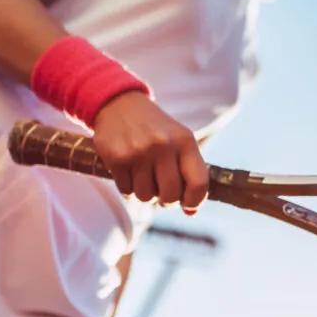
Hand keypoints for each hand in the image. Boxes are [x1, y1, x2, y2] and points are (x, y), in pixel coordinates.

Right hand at [91, 92, 208, 214]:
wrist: (119, 104)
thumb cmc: (156, 130)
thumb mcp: (179, 140)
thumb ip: (189, 173)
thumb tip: (191, 213)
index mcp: (185, 140)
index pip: (199, 183)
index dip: (196, 201)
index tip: (188, 205)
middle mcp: (163, 145)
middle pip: (171, 195)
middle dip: (167, 200)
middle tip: (162, 192)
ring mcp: (139, 152)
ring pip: (146, 197)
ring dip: (145, 193)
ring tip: (144, 177)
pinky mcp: (117, 158)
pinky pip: (127, 191)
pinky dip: (129, 188)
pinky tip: (130, 172)